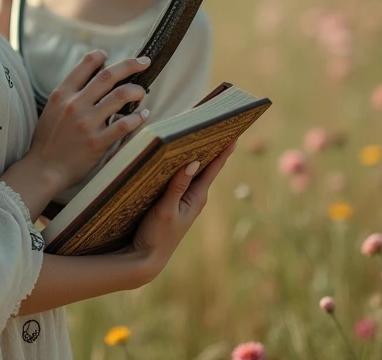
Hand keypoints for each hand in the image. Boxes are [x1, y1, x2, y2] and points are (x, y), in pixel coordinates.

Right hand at [27, 52, 151, 190]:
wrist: (43, 168)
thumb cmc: (48, 139)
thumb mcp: (52, 108)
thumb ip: (69, 93)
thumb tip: (93, 78)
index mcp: (62, 93)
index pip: (86, 64)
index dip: (101, 56)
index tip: (110, 57)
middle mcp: (75, 104)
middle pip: (108, 75)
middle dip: (131, 64)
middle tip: (145, 61)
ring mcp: (87, 123)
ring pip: (120, 96)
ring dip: (136, 91)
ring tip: (141, 92)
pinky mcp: (97, 142)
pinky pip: (123, 125)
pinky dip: (138, 118)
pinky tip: (143, 115)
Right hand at [126, 139, 237, 285]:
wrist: (146, 259)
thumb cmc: (157, 236)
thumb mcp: (166, 210)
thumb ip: (178, 186)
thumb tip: (194, 161)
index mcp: (197, 196)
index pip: (214, 167)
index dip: (224, 148)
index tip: (235, 130)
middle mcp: (195, 196)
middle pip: (206, 165)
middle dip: (212, 144)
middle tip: (217, 121)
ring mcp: (185, 199)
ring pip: (194, 170)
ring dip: (197, 152)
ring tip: (199, 131)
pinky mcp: (174, 201)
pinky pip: (182, 178)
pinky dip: (183, 164)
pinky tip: (178, 154)